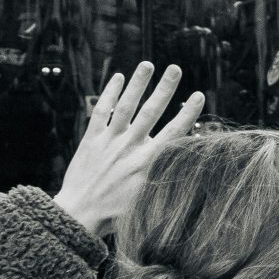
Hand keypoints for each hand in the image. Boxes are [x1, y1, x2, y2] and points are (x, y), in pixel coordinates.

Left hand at [53, 62, 203, 235]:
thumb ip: (164, 177)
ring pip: (126, 106)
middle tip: (175, 68)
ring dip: (138, 83)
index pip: (173, 132)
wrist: (79, 214)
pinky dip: (109, 93)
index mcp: (147, 162)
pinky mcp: (91, 140)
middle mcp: (130, 147)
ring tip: (147, 64)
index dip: (188, 113)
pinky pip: (101, 112)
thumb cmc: (116, 213)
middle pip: (151, 111)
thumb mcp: (147, 199)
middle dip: (165, 88)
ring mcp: (109, 141)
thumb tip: (188, 163)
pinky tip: (118, 78)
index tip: (199, 96)